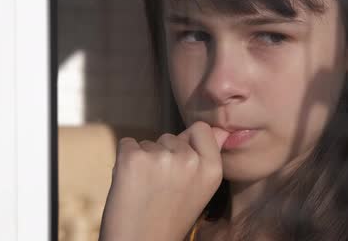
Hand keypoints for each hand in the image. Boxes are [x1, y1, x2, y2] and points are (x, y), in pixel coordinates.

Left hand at [98, 122, 228, 240]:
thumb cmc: (170, 218)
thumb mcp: (201, 188)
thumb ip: (208, 157)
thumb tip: (223, 130)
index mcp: (212, 168)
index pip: (202, 129)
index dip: (188, 143)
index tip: (181, 165)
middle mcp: (190, 160)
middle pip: (172, 136)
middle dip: (164, 155)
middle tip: (161, 186)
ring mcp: (162, 158)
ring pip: (149, 142)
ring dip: (144, 159)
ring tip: (146, 189)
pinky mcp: (133, 159)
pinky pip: (127, 144)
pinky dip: (124, 160)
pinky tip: (130, 184)